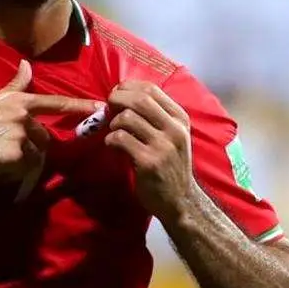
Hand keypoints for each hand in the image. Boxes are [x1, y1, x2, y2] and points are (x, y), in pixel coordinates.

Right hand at [0, 60, 100, 182]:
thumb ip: (13, 85)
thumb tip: (26, 65)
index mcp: (18, 101)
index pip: (54, 102)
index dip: (78, 105)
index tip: (100, 107)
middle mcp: (23, 116)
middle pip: (44, 137)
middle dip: (31, 146)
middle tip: (6, 149)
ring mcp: (21, 136)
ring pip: (36, 154)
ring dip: (23, 161)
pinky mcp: (17, 156)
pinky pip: (25, 169)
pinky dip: (15, 172)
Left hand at [105, 80, 196, 219]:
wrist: (180, 200)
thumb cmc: (171, 165)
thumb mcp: (173, 136)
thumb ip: (156, 116)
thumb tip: (124, 96)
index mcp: (180, 118)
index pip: (151, 89)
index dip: (128, 87)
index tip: (117, 93)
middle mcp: (174, 129)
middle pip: (139, 99)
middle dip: (117, 99)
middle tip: (108, 108)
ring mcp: (162, 146)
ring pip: (127, 118)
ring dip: (113, 124)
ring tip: (115, 133)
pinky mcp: (148, 162)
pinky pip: (120, 139)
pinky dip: (111, 140)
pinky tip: (114, 146)